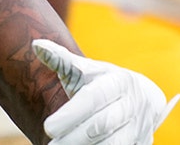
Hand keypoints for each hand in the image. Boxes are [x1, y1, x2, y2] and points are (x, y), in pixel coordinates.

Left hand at [34, 39, 179, 144]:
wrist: (141, 97)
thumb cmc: (103, 82)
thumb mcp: (85, 70)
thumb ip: (61, 60)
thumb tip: (36, 45)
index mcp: (119, 81)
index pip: (93, 98)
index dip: (70, 114)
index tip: (47, 128)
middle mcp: (134, 104)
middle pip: (101, 125)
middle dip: (74, 138)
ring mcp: (142, 126)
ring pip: (115, 143)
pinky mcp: (143, 143)